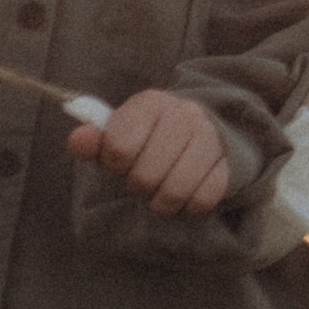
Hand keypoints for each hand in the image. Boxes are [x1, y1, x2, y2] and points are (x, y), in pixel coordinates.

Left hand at [67, 85, 232, 216]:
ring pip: (175, 191)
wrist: (208, 129)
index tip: (122, 162)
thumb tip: (78, 141)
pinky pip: (203, 199)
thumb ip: (96, 140)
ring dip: (162, 203)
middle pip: (146, 176)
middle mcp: (183, 114)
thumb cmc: (153, 136)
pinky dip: (190, 206)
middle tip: (144, 180)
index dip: (115, 164)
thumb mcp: (121, 133)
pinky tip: (186, 195)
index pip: (119, 147)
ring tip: (161, 193)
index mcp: (151, 103)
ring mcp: (210, 138)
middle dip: (139, 186)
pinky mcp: (231, 162)